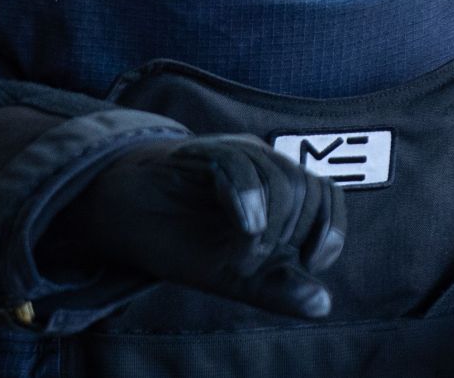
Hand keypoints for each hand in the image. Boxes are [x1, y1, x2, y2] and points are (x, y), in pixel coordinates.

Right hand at [57, 134, 346, 318]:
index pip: (326, 197)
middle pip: (303, 191)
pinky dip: (248, 199)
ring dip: (268, 228)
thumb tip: (322, 304)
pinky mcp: (205, 149)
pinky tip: (243, 227)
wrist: (123, 219)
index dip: (330, 229)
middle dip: (286, 238)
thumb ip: (276, 288)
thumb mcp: (233, 276)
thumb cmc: (182, 241)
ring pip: (279, 179)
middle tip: (248, 265)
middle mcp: (264, 166)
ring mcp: (236, 153)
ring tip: (237, 258)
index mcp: (278, 192)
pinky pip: (240, 165)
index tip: (313, 262)